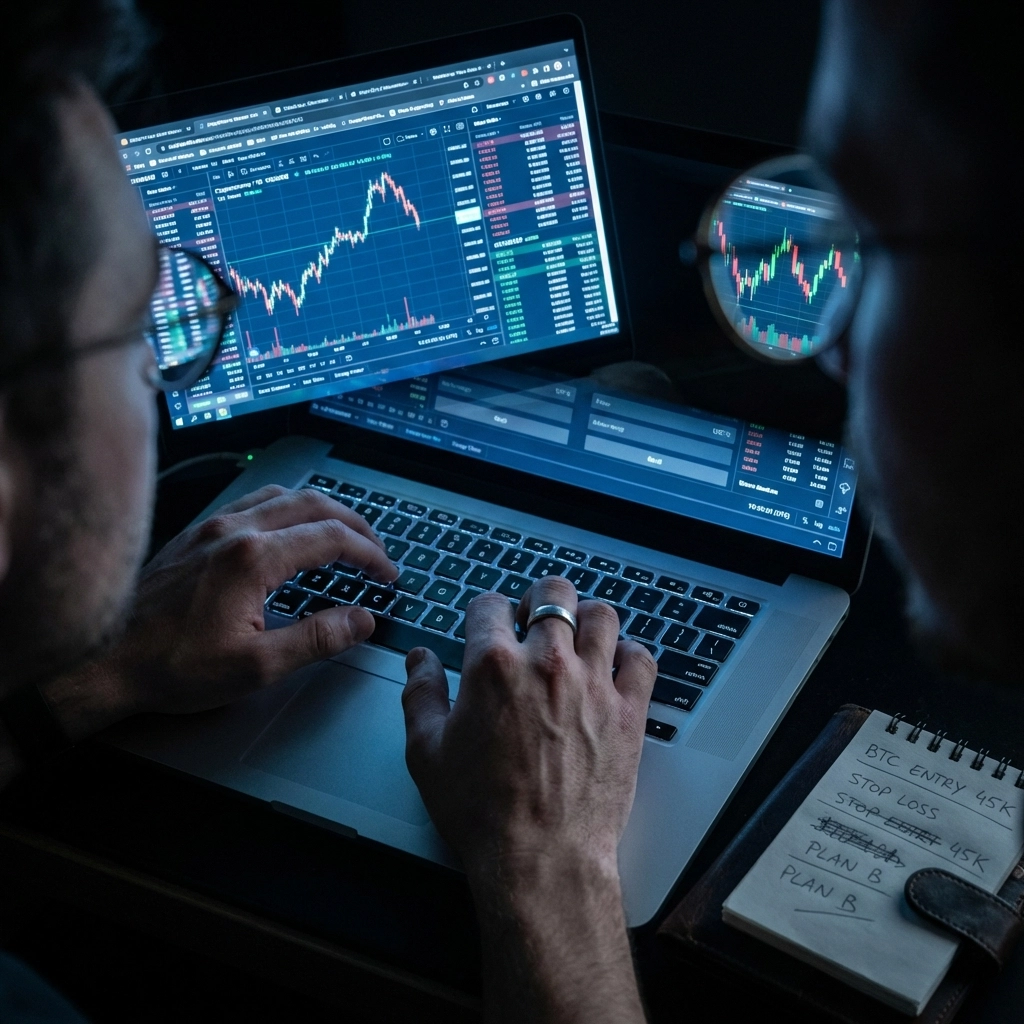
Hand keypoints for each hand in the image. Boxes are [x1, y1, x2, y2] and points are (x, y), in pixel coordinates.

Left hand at [78, 485, 396, 722]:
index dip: (370, 555)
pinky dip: (290, 509)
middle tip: (377, 551)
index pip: (332, 539)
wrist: (102, 659)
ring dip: (324, 511)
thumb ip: (317, 640)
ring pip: (285, 495)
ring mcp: (213, 526)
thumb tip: (362, 620)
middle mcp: (234, 529)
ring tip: (344, 535)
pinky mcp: (197, 533)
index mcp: (253, 558)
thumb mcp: (256, 667)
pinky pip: (255, 501)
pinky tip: (292, 530)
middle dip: (356, 525)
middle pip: (315, 505)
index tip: (387, 575)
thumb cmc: (172, 666)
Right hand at [400, 577, 655, 1023]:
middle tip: (534, 617)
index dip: (484, 611)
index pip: (489, 605)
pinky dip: (629, 654)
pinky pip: (641, 658)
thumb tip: (419, 659)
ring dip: (586, 616)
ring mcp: (594, 683)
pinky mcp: (629, 711)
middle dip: (540, 598)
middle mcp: (546, 661)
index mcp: (492, 664)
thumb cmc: (480, 810)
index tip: (485, 624)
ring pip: (602, 615)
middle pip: (553, 593)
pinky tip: (615, 666)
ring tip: (576, 634)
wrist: (541, 860)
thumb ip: (420, 694)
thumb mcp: (426, 752)